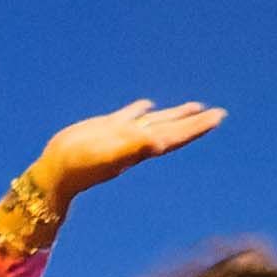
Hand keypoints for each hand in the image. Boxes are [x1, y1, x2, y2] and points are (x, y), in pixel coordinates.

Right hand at [27, 96, 224, 207]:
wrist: (57, 172)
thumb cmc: (81, 166)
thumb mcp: (109, 155)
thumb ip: (133, 148)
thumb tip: (158, 144)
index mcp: (142, 147)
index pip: (176, 135)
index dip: (198, 126)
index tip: (219, 116)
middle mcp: (137, 142)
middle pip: (173, 128)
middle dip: (195, 121)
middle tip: (219, 113)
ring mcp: (123, 135)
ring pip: (156, 121)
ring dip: (176, 115)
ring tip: (195, 107)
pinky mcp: (107, 128)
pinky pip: (130, 116)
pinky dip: (141, 110)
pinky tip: (146, 105)